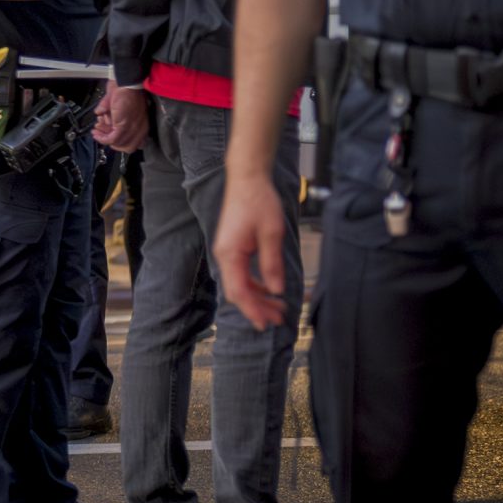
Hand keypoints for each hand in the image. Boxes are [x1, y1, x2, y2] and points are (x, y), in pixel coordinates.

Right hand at [92, 84, 148, 152]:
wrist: (126, 84)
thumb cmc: (125, 91)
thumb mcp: (120, 105)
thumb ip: (112, 113)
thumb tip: (101, 115)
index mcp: (142, 125)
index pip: (134, 143)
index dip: (119, 141)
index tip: (109, 136)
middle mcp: (140, 129)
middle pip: (128, 147)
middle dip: (112, 142)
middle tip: (101, 134)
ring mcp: (133, 129)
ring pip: (119, 144)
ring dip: (104, 138)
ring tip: (97, 131)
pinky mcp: (124, 126)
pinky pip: (112, 139)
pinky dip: (102, 138)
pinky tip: (97, 134)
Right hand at [213, 171, 289, 329]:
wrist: (247, 179)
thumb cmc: (258, 201)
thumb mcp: (271, 234)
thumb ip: (272, 264)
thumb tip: (276, 291)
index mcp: (230, 254)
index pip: (239, 291)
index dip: (253, 310)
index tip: (266, 323)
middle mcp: (224, 255)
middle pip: (237, 292)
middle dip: (256, 308)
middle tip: (278, 319)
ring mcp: (226, 252)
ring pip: (239, 284)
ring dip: (257, 298)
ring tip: (277, 308)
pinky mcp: (232, 248)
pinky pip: (241, 274)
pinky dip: (255, 285)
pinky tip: (268, 289)